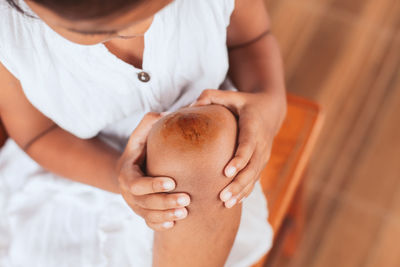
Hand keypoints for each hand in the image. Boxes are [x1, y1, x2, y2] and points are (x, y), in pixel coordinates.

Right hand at [116, 112, 190, 230]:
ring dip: (166, 215)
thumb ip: (150, 122)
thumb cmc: (142, 148)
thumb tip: (165, 114)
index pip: (136, 183)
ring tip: (185, 213)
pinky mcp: (142, 212)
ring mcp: (134, 204)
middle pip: (143, 202)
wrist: (133, 167)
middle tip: (187, 200)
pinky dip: (160, 225)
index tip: (172, 182)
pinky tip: (175, 224)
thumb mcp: (142, 133)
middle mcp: (127, 191)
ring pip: (147, 215)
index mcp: (126, 173)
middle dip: (165, 202)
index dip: (153, 185)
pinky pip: (149, 223)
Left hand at [191, 89, 286, 207]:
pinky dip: (246, 191)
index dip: (239, 159)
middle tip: (222, 197)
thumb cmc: (244, 102)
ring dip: (241, 191)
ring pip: (254, 177)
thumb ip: (211, 96)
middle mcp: (261, 143)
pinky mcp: (261, 162)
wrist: (271, 110)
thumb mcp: (231, 95)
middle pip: (252, 167)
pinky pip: (255, 179)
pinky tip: (233, 202)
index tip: (226, 172)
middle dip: (238, 183)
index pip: (247, 145)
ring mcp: (263, 155)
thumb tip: (191, 106)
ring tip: (226, 204)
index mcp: (252, 126)